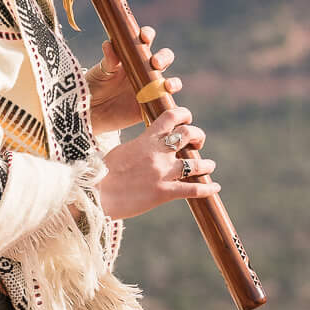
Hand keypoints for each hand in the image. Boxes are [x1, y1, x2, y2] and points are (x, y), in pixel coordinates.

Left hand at [88, 24, 181, 134]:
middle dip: (164, 57)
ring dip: (174, 82)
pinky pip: (166, 105)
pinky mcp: (151, 107)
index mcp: (132, 56)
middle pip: (164, 59)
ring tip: (167, 86)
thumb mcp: (98, 72)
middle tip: (155, 63)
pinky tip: (168, 106)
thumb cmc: (93, 87)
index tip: (144, 37)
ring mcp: (150, 89)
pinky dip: (171, 105)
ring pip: (170, 82)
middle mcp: (144, 70)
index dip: (148, 35)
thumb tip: (108, 44)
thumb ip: (107, 60)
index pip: (145, 40)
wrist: (90, 113)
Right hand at [97, 106, 215, 220]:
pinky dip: (207, 189)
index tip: (186, 119)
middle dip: (197, 135)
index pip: (170, 117)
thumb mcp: (120, 151)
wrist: (95, 195)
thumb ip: (138, 146)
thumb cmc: (101, 174)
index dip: (183, 114)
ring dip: (206, 164)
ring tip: (209, 165)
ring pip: (196, 163)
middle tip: (198, 142)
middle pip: (188, 134)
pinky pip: (192, 190)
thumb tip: (146, 144)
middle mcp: (158, 154)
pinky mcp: (164, 193)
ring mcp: (162, 173)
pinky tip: (214, 187)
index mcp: (145, 140)